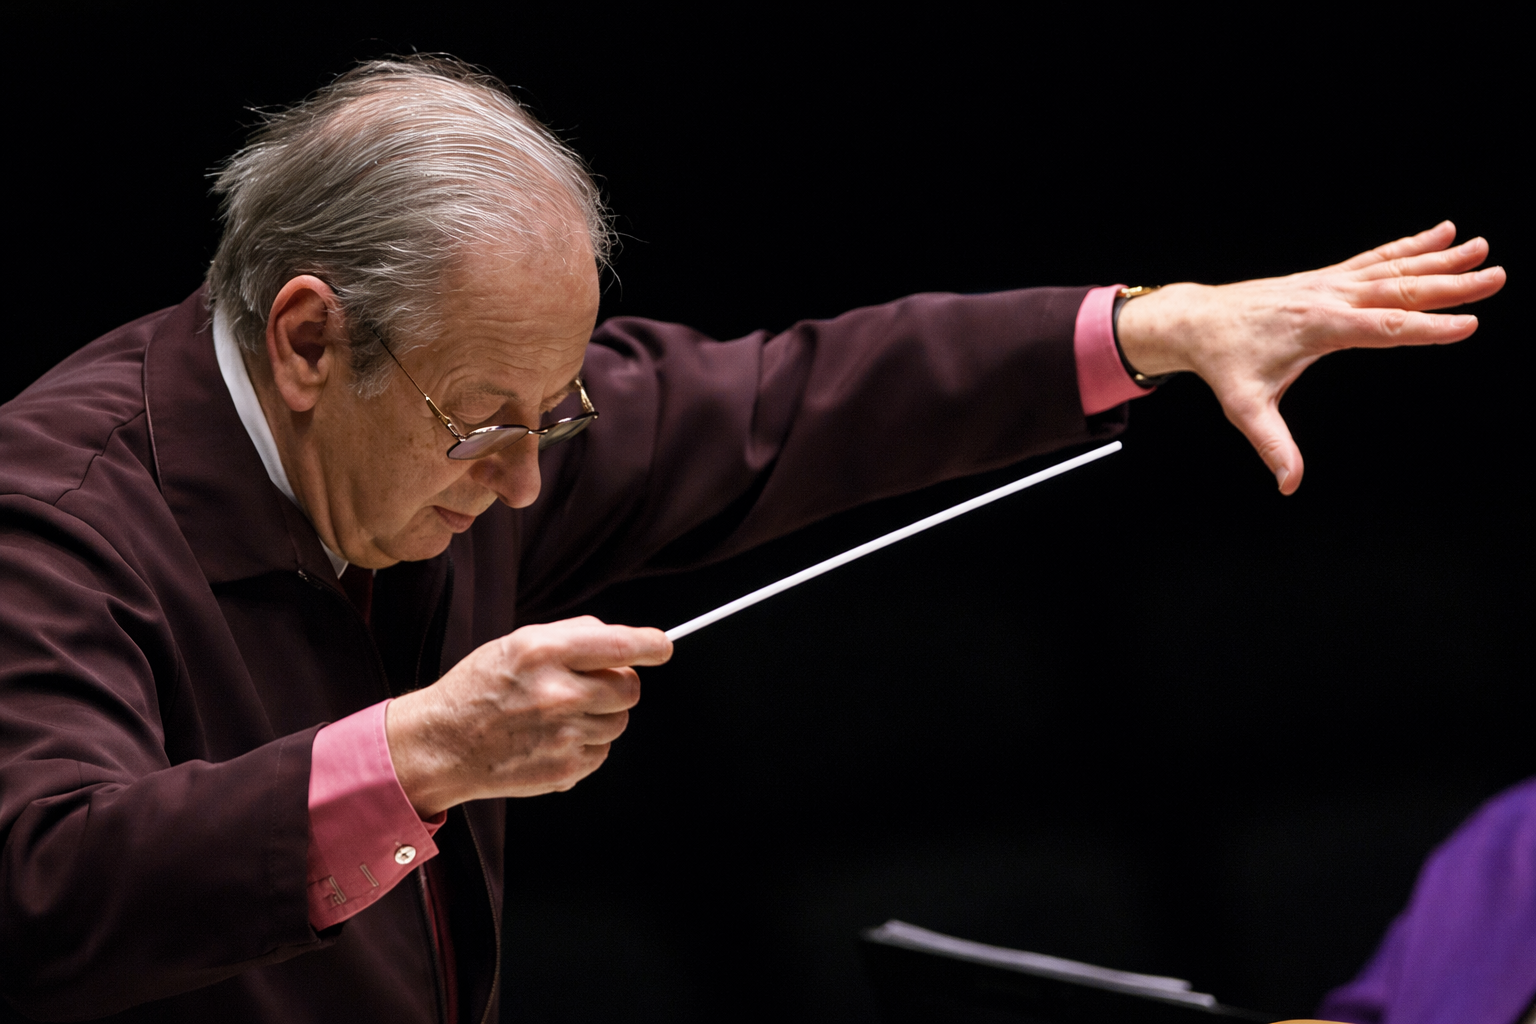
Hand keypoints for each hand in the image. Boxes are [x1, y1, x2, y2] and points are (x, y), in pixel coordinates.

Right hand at [385, 616, 672, 816]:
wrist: (442, 743)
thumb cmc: (481, 688)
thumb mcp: (518, 643)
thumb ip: (573, 635)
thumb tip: (624, 639)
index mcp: (544, 652)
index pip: (620, 645)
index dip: (651, 645)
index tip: (662, 646)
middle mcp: (557, 693)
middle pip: (629, 687)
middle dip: (618, 683)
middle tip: (590, 685)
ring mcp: (563, 735)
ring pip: (619, 722)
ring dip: (601, 716)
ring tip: (561, 714)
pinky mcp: (565, 770)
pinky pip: (601, 752)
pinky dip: (586, 745)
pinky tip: (552, 739)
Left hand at [1115, 221, 1505, 493]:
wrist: (1196, 321)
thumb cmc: (1223, 364)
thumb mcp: (1245, 408)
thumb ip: (1272, 446)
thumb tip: (1288, 486)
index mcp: (1318, 327)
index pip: (1383, 327)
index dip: (1426, 327)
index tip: (1469, 324)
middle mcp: (1328, 298)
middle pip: (1398, 290)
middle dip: (1450, 285)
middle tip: (1498, 276)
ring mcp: (1327, 283)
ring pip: (1391, 268)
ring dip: (1439, 259)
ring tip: (1480, 247)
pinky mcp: (1325, 277)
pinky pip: (1374, 259)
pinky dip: (1409, 246)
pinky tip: (1442, 234)